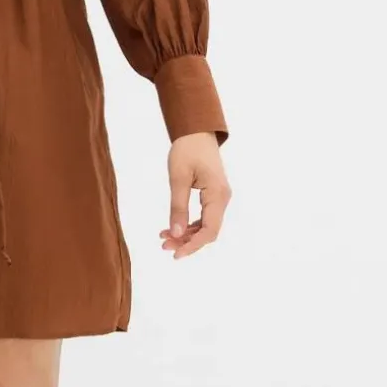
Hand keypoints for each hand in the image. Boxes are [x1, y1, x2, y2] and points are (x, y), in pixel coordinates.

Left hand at [160, 131, 231, 259]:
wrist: (196, 132)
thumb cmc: (187, 150)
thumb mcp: (178, 178)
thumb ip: (177, 207)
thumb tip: (175, 234)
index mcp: (218, 194)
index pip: (209, 230)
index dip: (193, 245)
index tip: (176, 254)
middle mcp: (223, 199)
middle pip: (208, 231)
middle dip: (187, 242)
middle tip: (163, 245)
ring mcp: (220, 198)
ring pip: (206, 226)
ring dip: (186, 235)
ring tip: (164, 237)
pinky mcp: (213, 196)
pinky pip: (204, 217)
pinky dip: (189, 225)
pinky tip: (172, 228)